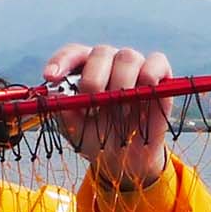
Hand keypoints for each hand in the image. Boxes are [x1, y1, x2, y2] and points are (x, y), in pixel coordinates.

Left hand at [44, 44, 170, 187]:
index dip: (61, 61)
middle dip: (94, 78)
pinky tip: (144, 95)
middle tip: (95, 101)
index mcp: (85, 71)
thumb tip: (60, 99)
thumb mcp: (76, 131)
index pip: (72, 55)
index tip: (51, 76)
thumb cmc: (98, 138)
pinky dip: (150, 75)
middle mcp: (109, 63)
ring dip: (122, 83)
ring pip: (128, 57)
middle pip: (101, 52)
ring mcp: (134, 67)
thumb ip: (66, 114)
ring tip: (122, 110)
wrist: (127, 158)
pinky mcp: (159, 74)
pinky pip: (156, 62)